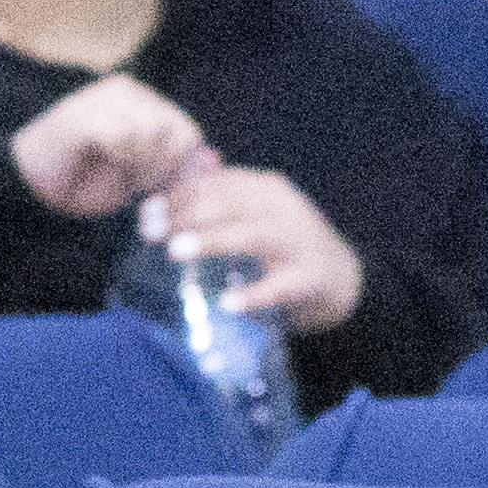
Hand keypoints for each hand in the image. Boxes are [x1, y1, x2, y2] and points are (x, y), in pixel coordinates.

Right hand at [9, 75, 208, 217]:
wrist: (33, 186)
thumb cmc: (86, 181)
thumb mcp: (142, 177)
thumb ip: (175, 166)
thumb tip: (215, 159)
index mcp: (142, 102)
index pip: (187, 131)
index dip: (183, 169)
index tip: (165, 194)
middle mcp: (126, 90)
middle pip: (178, 131)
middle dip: (167, 170)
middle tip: (146, 191)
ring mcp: (103, 98)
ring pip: (155, 131)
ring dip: (145, 166)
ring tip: (129, 181)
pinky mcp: (84, 113)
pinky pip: (126, 136)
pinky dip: (123, 159)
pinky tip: (111, 165)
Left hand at [149, 157, 360, 335]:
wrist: (341, 278)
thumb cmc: (281, 247)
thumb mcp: (251, 217)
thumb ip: (212, 207)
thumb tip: (155, 203)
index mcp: (264, 189)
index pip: (217, 183)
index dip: (179, 195)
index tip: (147, 212)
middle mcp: (282, 208)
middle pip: (230, 204)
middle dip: (186, 214)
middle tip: (153, 233)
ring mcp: (298, 242)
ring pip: (252, 236)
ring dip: (212, 241)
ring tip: (176, 252)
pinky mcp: (310, 278)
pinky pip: (280, 287)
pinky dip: (253, 295)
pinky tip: (227, 304)